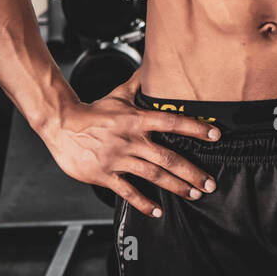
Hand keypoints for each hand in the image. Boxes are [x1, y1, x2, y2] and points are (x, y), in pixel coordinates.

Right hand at [43, 73, 219, 216]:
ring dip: (175, 186)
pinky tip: (158, 210)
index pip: (171, 122)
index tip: (215, 135)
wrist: (61, 125)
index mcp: (136, 120)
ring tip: (193, 194)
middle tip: (209, 183)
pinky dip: (144, 202)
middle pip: (167, 157)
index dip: (194, 128)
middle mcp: (130, 140)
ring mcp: (118, 158)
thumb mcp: (118, 95)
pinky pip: (128, 191)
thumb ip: (139, 83)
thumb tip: (152, 64)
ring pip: (152, 175)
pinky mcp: (105, 175)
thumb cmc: (92, 112)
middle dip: (191, 171)